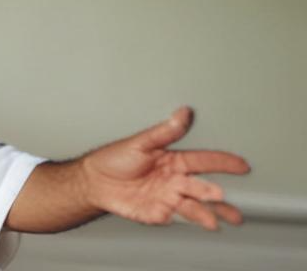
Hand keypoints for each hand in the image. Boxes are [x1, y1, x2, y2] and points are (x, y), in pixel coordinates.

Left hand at [81, 106, 251, 229]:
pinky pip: (175, 218)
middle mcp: (176, 181)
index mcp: (175, 162)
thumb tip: (183, 112)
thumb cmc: (114, 159)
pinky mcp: (158, 213)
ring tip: (214, 220)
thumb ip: (164, 131)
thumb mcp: (140, 142)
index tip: (242, 165)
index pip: (204, 161)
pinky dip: (186, 222)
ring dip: (206, 213)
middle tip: (220, 195)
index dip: (224, 163)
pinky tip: (195, 224)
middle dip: (213, 193)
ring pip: (194, 207)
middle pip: (202, 188)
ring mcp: (168, 198)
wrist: (93, 182)